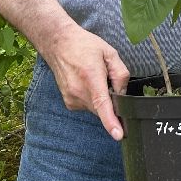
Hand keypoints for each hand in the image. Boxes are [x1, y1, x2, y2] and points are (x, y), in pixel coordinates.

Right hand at [40, 25, 129, 140]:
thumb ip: (120, 74)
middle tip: (107, 79)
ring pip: (96, 108)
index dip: (111, 122)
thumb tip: (122, 93)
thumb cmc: (85, 45)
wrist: (59, 44)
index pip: (102, 104)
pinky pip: (88, 106)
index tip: (118, 135)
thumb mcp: (109, 53)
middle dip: (111, 100)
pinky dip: (92, 99)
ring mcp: (71, 98)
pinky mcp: (69, 102)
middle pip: (103, 108)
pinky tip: (87, 82)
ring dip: (101, 99)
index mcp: (91, 77)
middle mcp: (79, 91)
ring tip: (94, 77)